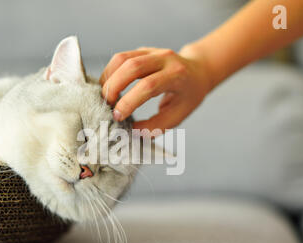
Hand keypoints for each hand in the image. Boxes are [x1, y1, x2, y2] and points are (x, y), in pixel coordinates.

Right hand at [99, 46, 214, 134]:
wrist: (198, 72)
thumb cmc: (189, 96)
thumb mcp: (178, 115)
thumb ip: (156, 126)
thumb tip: (132, 131)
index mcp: (177, 76)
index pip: (148, 86)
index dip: (130, 101)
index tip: (118, 116)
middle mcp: (165, 59)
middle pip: (132, 67)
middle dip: (114, 87)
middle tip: (107, 106)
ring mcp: (153, 51)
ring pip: (123, 58)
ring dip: (109, 78)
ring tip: (104, 96)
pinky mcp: (143, 51)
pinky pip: (121, 57)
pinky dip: (110, 72)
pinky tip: (108, 86)